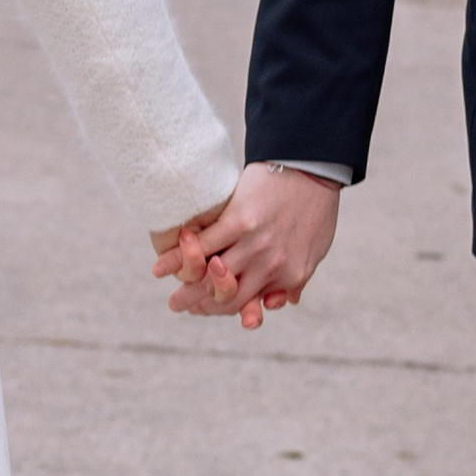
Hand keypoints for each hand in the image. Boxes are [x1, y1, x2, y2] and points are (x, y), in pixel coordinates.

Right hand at [151, 163, 340, 329]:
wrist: (313, 167)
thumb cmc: (315, 207)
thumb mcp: (314, 251)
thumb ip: (294, 280)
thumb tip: (276, 303)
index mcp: (290, 275)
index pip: (248, 302)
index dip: (222, 308)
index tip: (205, 308)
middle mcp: (271, 265)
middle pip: (225, 296)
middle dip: (198, 305)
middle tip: (178, 306)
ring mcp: (253, 244)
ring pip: (210, 276)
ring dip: (185, 288)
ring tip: (170, 295)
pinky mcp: (237, 221)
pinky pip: (202, 247)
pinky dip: (178, 259)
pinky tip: (160, 268)